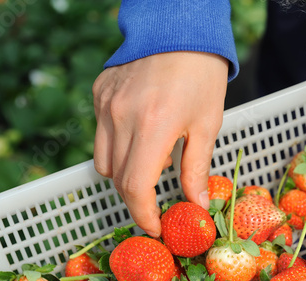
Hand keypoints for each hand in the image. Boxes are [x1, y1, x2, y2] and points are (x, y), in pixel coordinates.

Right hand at [93, 51, 228, 236]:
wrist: (178, 27)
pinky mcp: (99, 95)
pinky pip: (101, 136)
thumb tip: (196, 204)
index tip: (155, 227)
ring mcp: (105, 105)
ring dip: (125, 174)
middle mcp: (122, 118)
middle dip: (138, 199)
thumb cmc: (201, 74)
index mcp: (154, 127)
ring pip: (104, 162)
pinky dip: (117, 147)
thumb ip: (196, 168)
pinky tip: (138, 136)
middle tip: (158, 202)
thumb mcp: (207, 124)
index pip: (136, 188)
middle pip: (119, 180)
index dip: (144, 216)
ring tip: (150, 164)